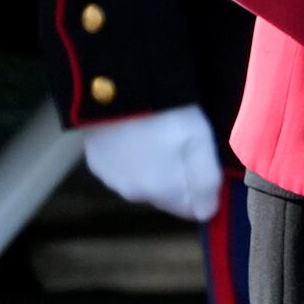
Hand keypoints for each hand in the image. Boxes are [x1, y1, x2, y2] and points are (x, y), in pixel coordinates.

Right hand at [80, 106, 223, 222]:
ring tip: (159, 135)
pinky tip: (136, 135)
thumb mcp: (201, 144)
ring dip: (155, 168)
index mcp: (164, 192)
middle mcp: (136, 195)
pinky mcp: (96, 163)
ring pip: (145, 182)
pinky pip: (123, 168)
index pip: (194, 209)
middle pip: (169, 195)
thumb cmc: (169, 115)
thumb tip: (206, 213)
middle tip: (184, 143)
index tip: (206, 162)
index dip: (204, 188)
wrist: (120, 91)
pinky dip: (132, 157)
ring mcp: (113, 180)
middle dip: (180, 177)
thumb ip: (206, 182)